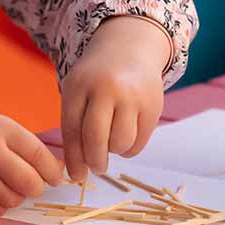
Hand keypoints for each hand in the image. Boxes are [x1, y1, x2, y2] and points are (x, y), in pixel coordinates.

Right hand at [0, 112, 62, 216]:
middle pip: (31, 183)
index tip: (55, 177)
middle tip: (31, 184)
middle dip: (36, 187)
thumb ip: (26, 146)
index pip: (39, 154)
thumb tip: (61, 172)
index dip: (53, 170)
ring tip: (1, 182)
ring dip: (15, 195)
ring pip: (15, 199)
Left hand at [61, 16, 170, 180]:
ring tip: (112, 142)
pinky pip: (139, 142)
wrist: (130, 48)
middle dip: (95, 161)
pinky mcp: (153, 104)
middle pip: (96, 139)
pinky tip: (126, 136)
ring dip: (115, 152)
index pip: (72, 129)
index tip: (76, 175)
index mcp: (80, 85)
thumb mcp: (78, 91)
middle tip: (97, 168)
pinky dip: (130, 148)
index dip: (73, 158)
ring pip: (121, 143)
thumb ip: (74, 125)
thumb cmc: (97, 79)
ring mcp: (132, 95)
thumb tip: (77, 171)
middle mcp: (106, 88)